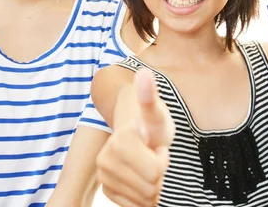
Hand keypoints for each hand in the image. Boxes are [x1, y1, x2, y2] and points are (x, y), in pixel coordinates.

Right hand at [96, 68, 174, 206]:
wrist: (136, 133)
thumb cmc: (151, 124)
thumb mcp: (156, 113)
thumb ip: (149, 96)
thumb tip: (145, 73)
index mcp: (120, 141)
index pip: (157, 172)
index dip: (163, 159)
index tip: (156, 146)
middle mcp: (106, 160)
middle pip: (151, 188)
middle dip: (158, 175)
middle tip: (152, 156)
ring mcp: (104, 175)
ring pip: (144, 200)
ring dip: (152, 186)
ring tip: (146, 166)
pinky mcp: (107, 189)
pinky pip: (134, 206)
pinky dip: (143, 197)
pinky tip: (141, 179)